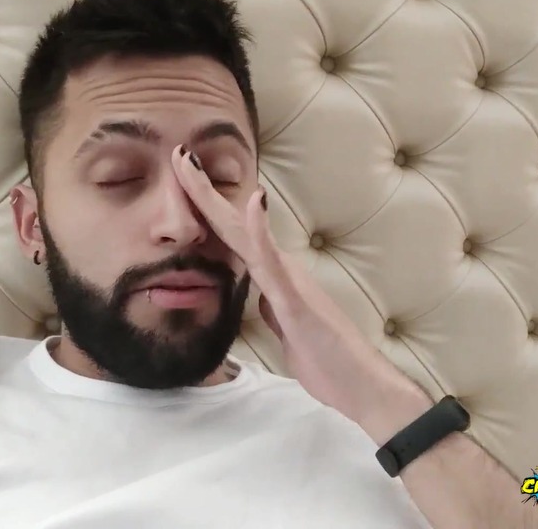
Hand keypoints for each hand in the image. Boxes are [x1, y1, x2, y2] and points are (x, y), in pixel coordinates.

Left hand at [170, 145, 428, 430]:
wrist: (359, 384)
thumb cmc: (325, 358)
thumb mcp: (286, 329)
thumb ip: (272, 307)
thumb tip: (259, 295)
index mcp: (274, 277)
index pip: (231, 237)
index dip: (206, 208)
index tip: (182, 178)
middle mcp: (280, 269)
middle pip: (232, 223)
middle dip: (201, 190)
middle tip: (178, 154)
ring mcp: (288, 281)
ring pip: (245, 233)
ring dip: (217, 199)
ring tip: (193, 168)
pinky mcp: (295, 299)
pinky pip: (273, 264)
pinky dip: (260, 232)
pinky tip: (252, 205)